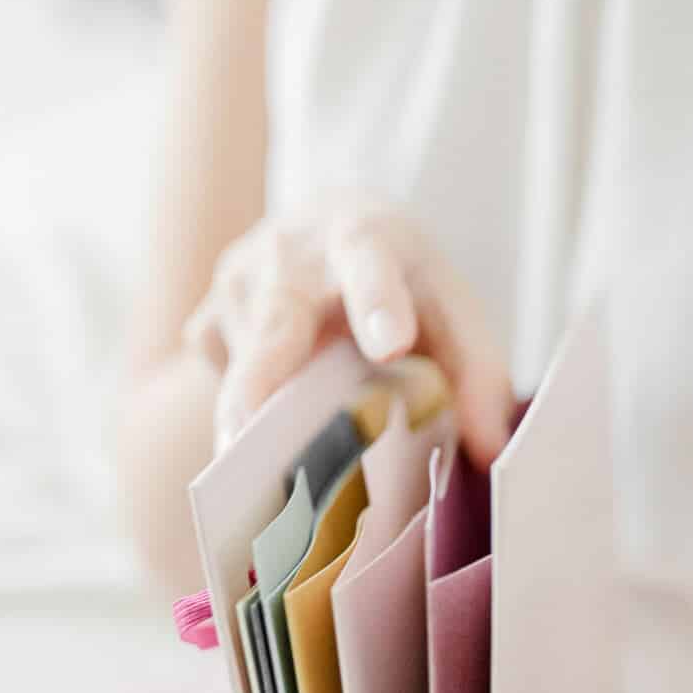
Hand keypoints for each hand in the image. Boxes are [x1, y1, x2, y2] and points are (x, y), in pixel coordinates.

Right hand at [183, 202, 512, 462]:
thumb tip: (488, 450)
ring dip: (272, 425)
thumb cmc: (400, 281)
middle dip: (261, 387)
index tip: (391, 347)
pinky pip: (225, 389)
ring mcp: (236, 286)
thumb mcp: (450, 307)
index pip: (370, 264)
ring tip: (287, 464)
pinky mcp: (204, 324)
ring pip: (249, 377)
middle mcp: (289, 254)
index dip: (378, 305)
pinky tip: (277, 415)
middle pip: (274, 328)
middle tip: (248, 446)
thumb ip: (477, 372)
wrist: (323, 228)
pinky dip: (253, 422)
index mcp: (363, 236)